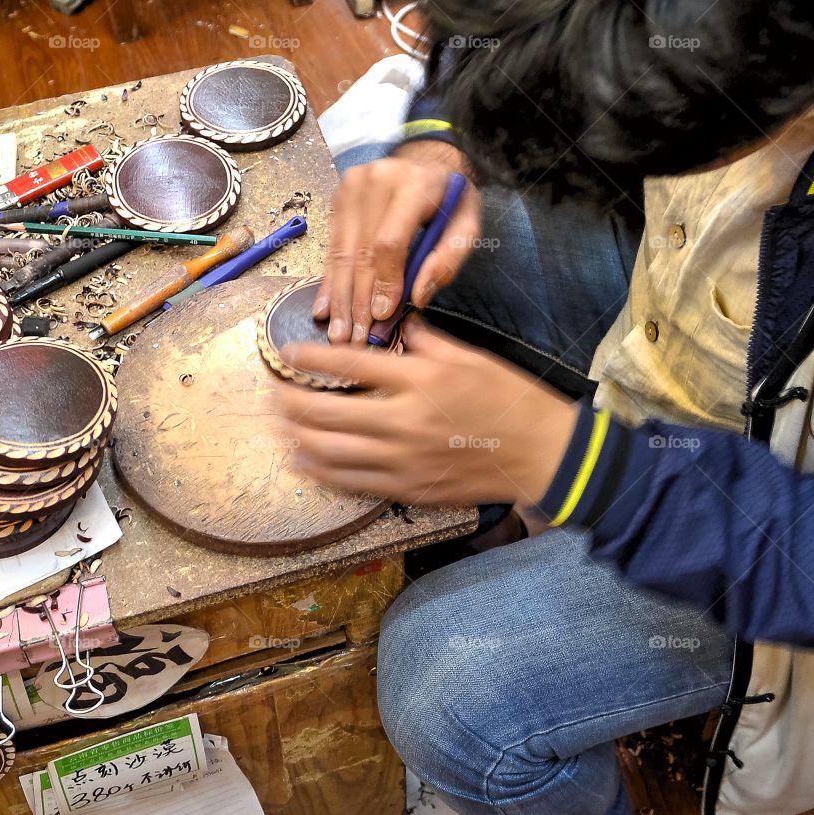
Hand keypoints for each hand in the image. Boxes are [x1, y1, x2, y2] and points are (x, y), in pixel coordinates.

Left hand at [274, 320, 577, 506]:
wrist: (541, 454)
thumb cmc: (510, 400)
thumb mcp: (470, 357)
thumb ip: (426, 342)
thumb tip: (396, 325)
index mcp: (420, 380)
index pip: (350, 366)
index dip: (311, 359)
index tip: (288, 353)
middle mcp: (404, 421)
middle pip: (327, 413)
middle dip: (290, 402)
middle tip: (271, 393)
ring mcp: (403, 460)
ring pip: (330, 452)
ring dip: (297, 438)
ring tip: (279, 426)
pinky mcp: (408, 489)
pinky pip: (352, 482)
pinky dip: (321, 471)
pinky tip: (304, 461)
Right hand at [316, 143, 481, 344]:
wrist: (429, 158)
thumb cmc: (450, 197)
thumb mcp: (467, 224)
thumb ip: (449, 259)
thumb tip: (418, 297)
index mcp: (414, 185)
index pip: (389, 242)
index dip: (384, 282)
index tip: (382, 316)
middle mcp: (377, 181)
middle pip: (361, 252)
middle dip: (358, 300)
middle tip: (355, 338)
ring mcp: (352, 186)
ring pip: (341, 252)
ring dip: (340, 297)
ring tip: (338, 332)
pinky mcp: (338, 196)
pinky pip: (332, 246)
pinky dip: (330, 281)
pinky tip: (326, 308)